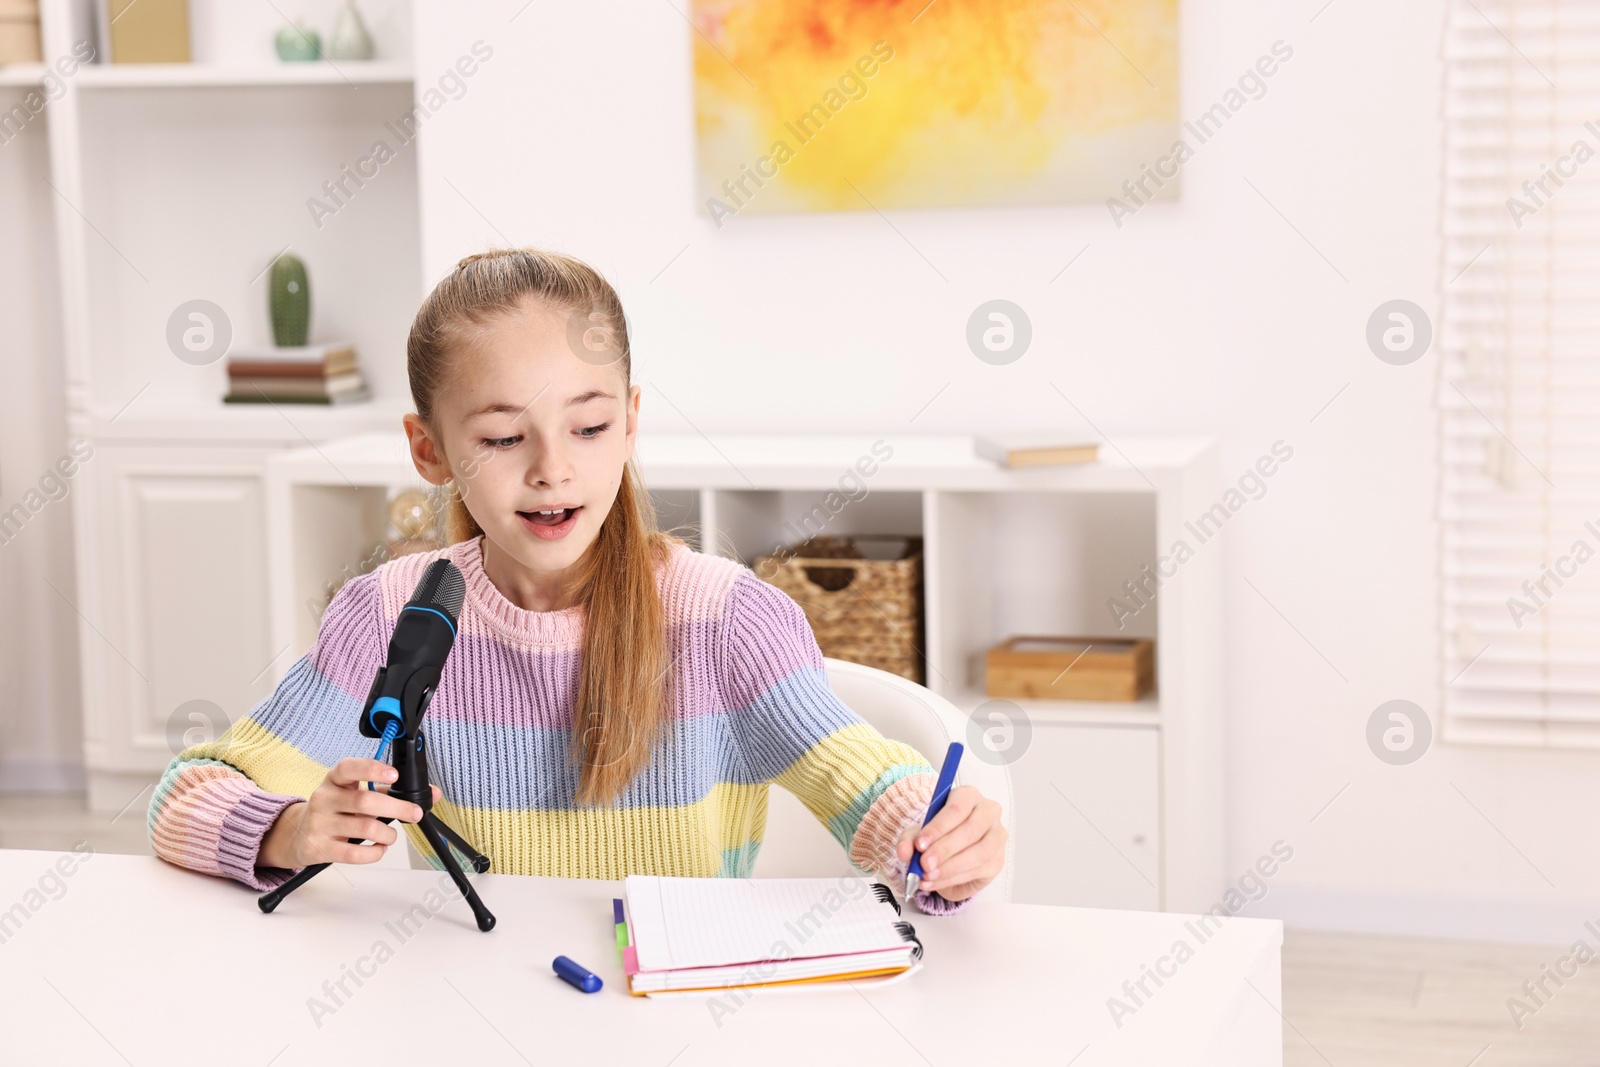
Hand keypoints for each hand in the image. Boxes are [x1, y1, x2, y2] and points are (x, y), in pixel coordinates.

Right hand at [259, 757, 441, 868]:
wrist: (297, 834)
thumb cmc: (335, 810)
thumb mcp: (356, 793)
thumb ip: (392, 791)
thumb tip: (433, 794)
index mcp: (335, 780)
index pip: (349, 768)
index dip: (372, 769)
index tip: (394, 774)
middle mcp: (324, 798)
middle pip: (364, 800)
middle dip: (396, 807)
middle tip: (414, 813)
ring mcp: (319, 823)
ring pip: (364, 827)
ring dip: (387, 834)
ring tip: (391, 836)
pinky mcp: (318, 848)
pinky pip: (353, 853)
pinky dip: (374, 852)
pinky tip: (379, 848)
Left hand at [894, 785, 1006, 902]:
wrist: (951, 850)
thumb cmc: (939, 833)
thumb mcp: (918, 832)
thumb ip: (909, 840)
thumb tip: (904, 851)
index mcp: (968, 796)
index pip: (956, 809)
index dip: (938, 828)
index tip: (920, 844)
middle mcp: (988, 812)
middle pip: (971, 830)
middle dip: (945, 850)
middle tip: (924, 864)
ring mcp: (997, 836)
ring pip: (980, 852)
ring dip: (951, 867)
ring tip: (928, 875)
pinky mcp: (998, 860)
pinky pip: (979, 870)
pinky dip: (954, 879)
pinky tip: (936, 882)